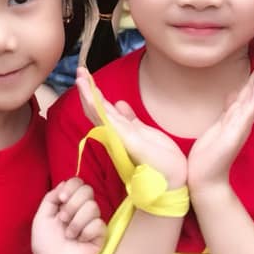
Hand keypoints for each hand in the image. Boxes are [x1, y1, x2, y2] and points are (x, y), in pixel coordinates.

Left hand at [32, 178, 105, 253]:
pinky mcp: (100, 233)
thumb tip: (64, 183)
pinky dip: (86, 232)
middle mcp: (82, 208)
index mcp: (69, 202)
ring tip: (69, 235)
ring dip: (76, 222)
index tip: (61, 199)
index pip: (78, 182)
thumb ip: (50, 197)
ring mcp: (93, 220)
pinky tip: (80, 240)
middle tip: (63, 219)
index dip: (71, 187)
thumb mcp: (41, 217)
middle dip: (72, 205)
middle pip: (87, 190)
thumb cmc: (45, 243)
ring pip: (93, 207)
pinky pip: (98, 224)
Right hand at [76, 67, 187, 188]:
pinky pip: (114, 125)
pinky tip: (95, 100)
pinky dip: (103, 112)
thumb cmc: (162, 162)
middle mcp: (119, 137)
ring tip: (82, 80)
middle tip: (79, 72)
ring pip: (102, 116)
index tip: (86, 77)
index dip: (94, 94)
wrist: (174, 181)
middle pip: (98, 111)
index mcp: (123, 133)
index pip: (104, 111)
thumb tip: (118, 103)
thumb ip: (131, 120)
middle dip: (88, 92)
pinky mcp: (132, 145)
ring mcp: (123, 141)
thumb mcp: (147, 135)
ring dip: (91, 98)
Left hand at [187, 47, 253, 194]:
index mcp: (238, 115)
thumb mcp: (219, 125)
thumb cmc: (210, 154)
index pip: (249, 89)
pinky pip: (250, 111)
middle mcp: (243, 118)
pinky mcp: (238, 132)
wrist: (205, 178)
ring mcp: (242, 125)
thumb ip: (228, 110)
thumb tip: (233, 94)